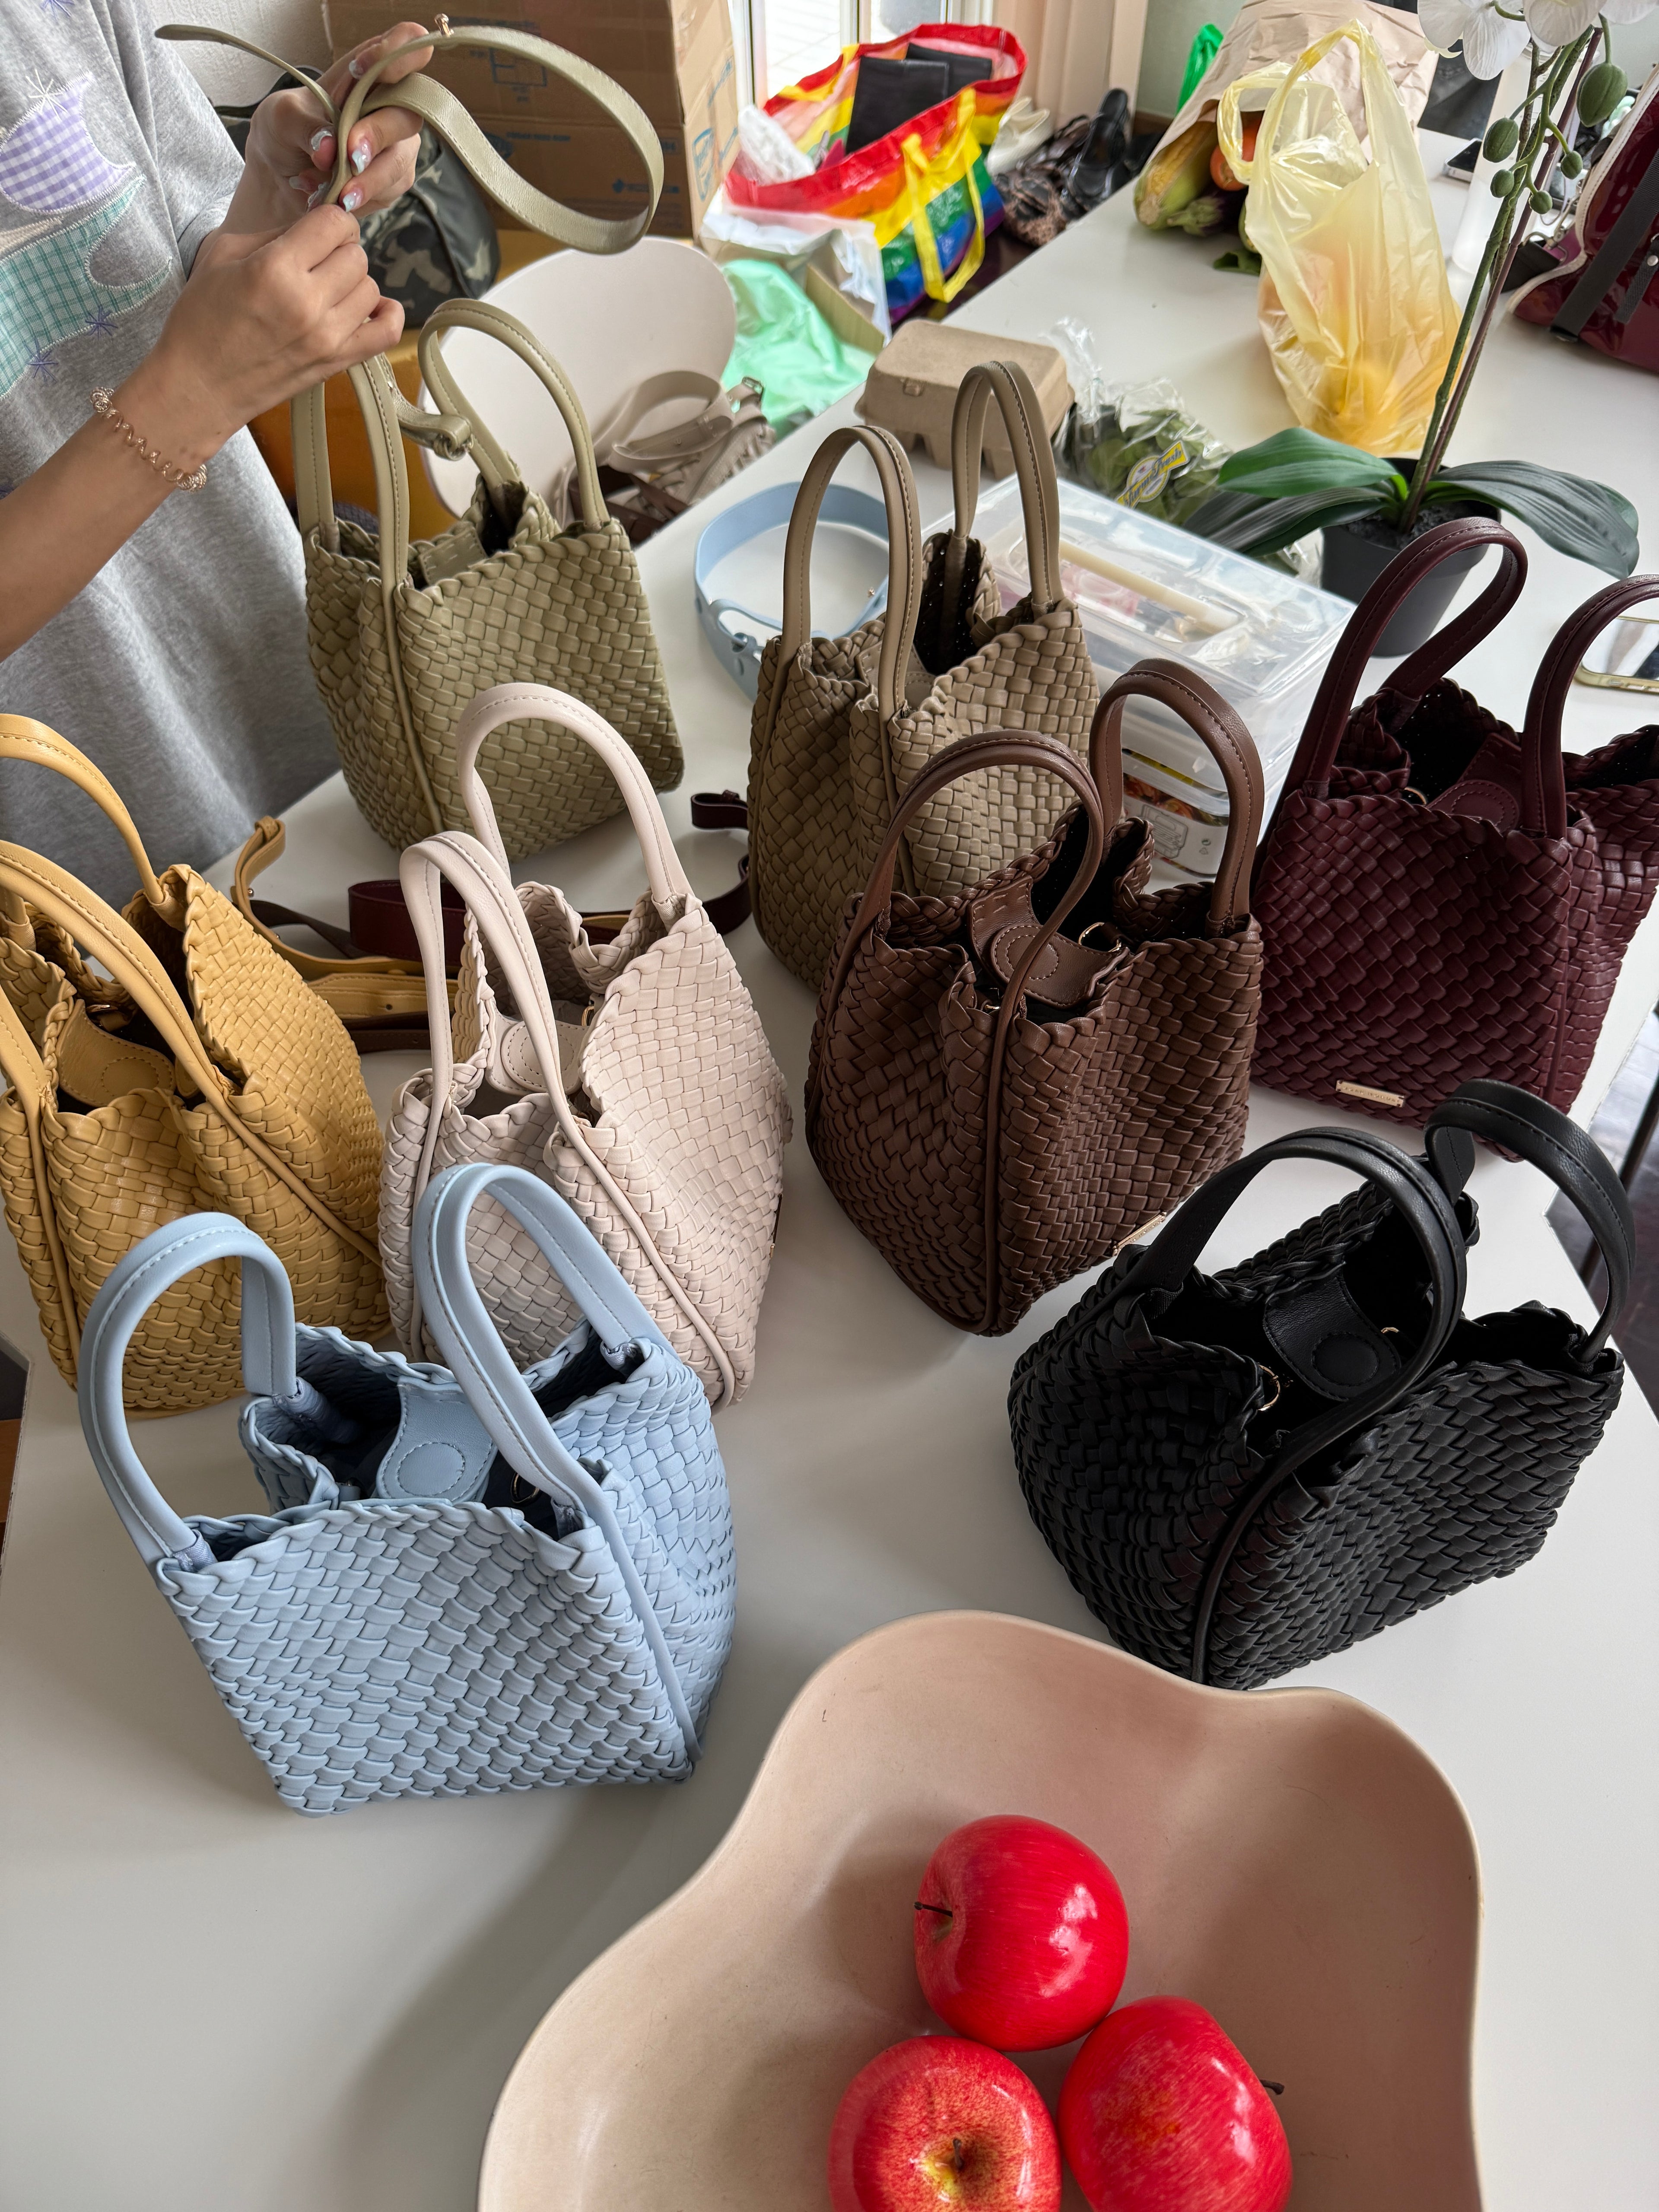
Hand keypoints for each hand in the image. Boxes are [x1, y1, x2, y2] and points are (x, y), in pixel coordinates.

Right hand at [118, 207, 401, 469]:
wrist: (199, 385)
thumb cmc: (201, 318)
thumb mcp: (223, 255)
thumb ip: (273, 234)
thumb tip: (312, 225)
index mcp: (276, 268)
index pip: (334, 223)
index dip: (330, 218)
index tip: (316, 229)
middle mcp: (308, 302)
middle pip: (356, 255)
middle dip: (339, 250)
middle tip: (316, 261)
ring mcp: (327, 336)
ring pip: (370, 288)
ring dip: (353, 282)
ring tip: (327, 288)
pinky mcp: (337, 362)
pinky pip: (387, 331)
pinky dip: (386, 314)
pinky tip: (368, 308)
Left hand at [230, 21, 432, 231]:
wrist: (280, 176)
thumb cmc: (284, 132)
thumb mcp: (281, 117)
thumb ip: (304, 125)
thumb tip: (328, 146)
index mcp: (367, 72)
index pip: (404, 47)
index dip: (400, 53)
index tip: (372, 68)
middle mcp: (389, 106)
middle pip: (407, 116)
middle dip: (377, 136)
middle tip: (349, 156)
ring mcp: (395, 145)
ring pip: (399, 163)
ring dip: (367, 181)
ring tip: (334, 194)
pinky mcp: (392, 180)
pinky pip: (389, 193)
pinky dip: (359, 199)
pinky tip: (332, 199)